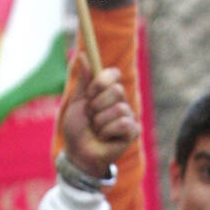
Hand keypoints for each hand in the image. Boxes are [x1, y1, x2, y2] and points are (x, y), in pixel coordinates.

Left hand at [60, 55, 138, 178]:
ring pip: (119, 109)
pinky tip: (104, 138)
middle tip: (91, 117)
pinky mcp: (132, 132)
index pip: (113, 74)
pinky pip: (123, 124)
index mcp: (107, 92)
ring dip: (100, 121)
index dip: (100, 82)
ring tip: (96, 130)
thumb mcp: (77, 102)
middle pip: (116, 90)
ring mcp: (128, 117)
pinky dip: (108, 131)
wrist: (79, 154)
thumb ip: (83, 80)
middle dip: (97, 104)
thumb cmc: (77, 130)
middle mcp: (120, 102)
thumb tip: (83, 55)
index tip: (90, 94)